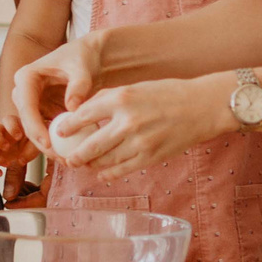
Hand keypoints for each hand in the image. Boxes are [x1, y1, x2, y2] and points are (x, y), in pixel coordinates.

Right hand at [0, 116, 33, 178]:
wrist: (31, 147)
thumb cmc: (35, 141)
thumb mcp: (38, 143)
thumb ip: (32, 148)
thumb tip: (20, 160)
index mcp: (15, 124)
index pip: (8, 120)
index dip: (11, 127)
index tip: (19, 137)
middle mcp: (2, 132)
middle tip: (8, 148)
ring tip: (7, 164)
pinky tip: (0, 173)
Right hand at [9, 31, 103, 151]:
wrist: (89, 57)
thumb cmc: (83, 57)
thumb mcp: (82, 68)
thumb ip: (78, 85)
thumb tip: (72, 107)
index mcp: (26, 77)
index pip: (26, 105)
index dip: (34, 127)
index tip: (48, 143)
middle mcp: (24, 92)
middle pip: (27, 123)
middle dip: (42, 143)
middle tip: (60, 158)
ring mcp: (33, 104)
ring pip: (35, 132)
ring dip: (49, 148)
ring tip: (67, 160)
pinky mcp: (43, 114)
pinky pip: (46, 132)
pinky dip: (57, 143)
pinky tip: (70, 155)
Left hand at [49, 78, 228, 178]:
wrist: (201, 106)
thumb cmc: (167, 93)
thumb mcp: (135, 88)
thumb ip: (110, 100)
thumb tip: (84, 113)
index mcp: (121, 98)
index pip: (84, 115)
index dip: (68, 126)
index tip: (59, 132)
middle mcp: (128, 121)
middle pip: (91, 145)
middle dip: (75, 156)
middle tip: (68, 159)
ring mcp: (139, 142)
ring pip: (105, 161)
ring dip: (91, 166)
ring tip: (85, 165)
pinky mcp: (150, 157)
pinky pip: (122, 170)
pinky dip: (109, 174)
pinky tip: (103, 173)